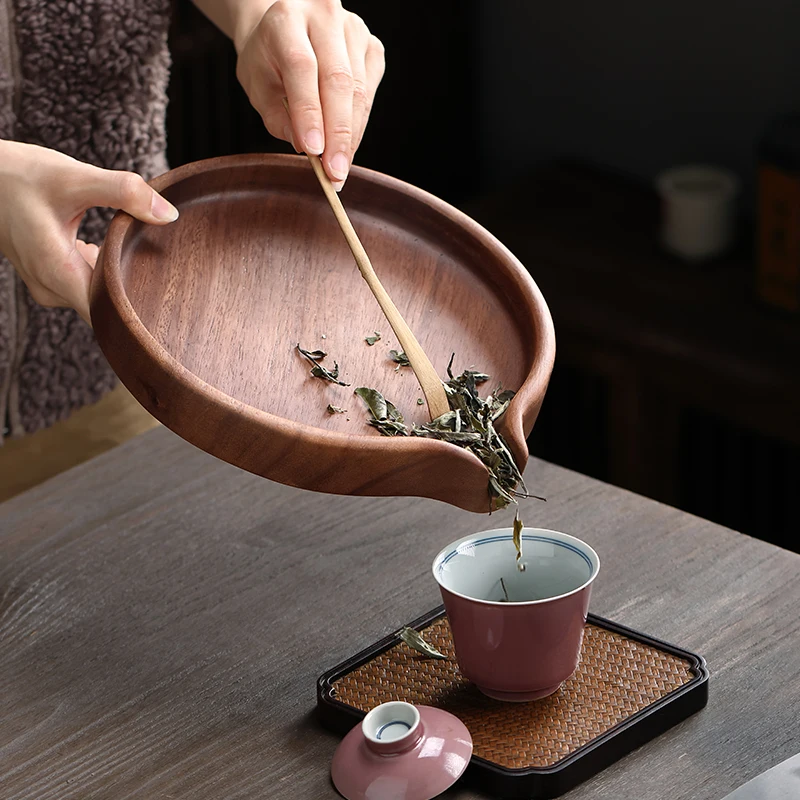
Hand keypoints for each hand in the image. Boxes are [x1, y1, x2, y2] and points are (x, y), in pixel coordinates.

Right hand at [0, 140, 178, 323]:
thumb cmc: (21, 175)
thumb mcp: (75, 178)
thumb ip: (123, 192)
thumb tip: (168, 214)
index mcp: (57, 271)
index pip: (106, 315)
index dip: (137, 314)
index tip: (161, 298)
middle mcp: (51, 287)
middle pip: (106, 308)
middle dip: (132, 289)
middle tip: (152, 260)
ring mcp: (48, 285)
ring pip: (96, 295)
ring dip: (116, 276)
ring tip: (129, 248)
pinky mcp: (49, 277)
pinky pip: (85, 284)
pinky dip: (101, 269)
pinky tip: (109, 247)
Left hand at [234, 0, 384, 189]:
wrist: (285, 26)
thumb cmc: (267, 58)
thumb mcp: (257, 85)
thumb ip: (277, 116)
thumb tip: (306, 147)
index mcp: (286, 19)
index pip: (303, 68)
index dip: (310, 113)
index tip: (314, 152)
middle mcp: (324, 16)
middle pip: (339, 80)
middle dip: (338, 134)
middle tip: (335, 173)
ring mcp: (354, 29)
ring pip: (358, 91)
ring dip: (350, 136)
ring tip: (339, 168)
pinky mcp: (371, 47)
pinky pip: (369, 93)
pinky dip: (358, 125)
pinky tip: (346, 144)